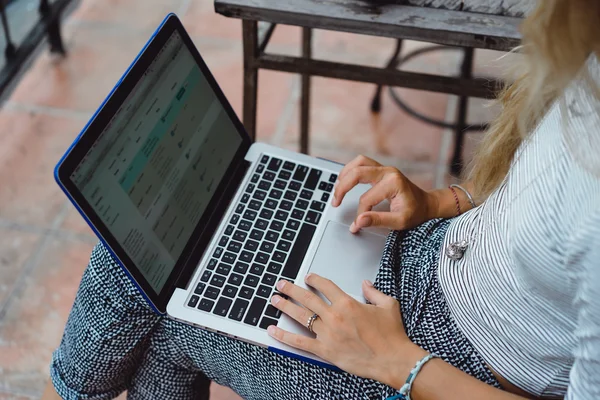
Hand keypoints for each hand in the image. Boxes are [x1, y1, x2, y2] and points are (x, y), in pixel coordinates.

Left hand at [267, 274, 426, 387]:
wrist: (393, 359)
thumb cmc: (392, 335)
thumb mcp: (388, 305)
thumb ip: (374, 292)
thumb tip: (365, 284)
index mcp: (348, 304)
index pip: (325, 285)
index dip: (314, 279)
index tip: (308, 277)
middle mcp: (334, 317)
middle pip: (307, 298)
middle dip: (292, 289)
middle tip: (281, 284)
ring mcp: (328, 334)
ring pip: (301, 316)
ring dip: (285, 307)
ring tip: (275, 300)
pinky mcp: (325, 351)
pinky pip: (300, 342)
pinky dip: (284, 336)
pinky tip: (273, 330)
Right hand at [332, 155, 437, 231]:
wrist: (426, 204)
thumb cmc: (415, 212)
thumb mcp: (400, 221)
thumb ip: (378, 220)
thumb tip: (358, 221)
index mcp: (393, 183)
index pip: (367, 198)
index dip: (360, 213)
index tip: (357, 225)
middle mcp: (388, 172)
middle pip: (358, 173)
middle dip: (343, 188)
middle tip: (335, 202)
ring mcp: (385, 169)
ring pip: (359, 162)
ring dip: (345, 174)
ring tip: (337, 189)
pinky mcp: (382, 170)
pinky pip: (362, 163)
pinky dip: (351, 170)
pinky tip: (345, 180)